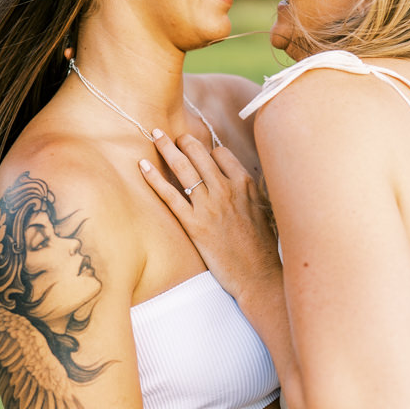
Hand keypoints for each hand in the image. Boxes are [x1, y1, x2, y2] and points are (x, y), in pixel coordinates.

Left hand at [139, 130, 278, 303]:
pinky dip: (154, 178)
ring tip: (155, 135)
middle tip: (171, 134)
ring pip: (183, 168)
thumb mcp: (266, 211)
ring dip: (166, 148)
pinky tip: (143, 165)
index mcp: (246, 184)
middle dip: (184, 140)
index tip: (199, 150)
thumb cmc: (263, 246)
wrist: (258, 274)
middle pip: (200, 154)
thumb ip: (252, 192)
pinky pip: (169, 195)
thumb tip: (243, 181)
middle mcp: (227, 190)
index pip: (222, 154)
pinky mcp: (194, 224)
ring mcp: (209, 206)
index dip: (208, 149)